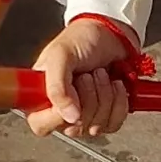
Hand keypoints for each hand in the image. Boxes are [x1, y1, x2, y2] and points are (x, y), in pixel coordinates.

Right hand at [24, 16, 143, 138]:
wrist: (111, 33)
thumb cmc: (82, 39)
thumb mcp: (61, 56)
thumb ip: (56, 87)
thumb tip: (68, 117)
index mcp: (40, 95)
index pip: (41, 125)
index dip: (58, 115)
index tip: (72, 95)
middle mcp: (60, 108)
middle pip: (73, 128)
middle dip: (89, 98)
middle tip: (88, 76)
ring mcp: (84, 114)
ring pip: (96, 127)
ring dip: (105, 96)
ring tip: (100, 75)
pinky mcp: (105, 115)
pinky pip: (114, 124)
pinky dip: (120, 102)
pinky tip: (115, 85)